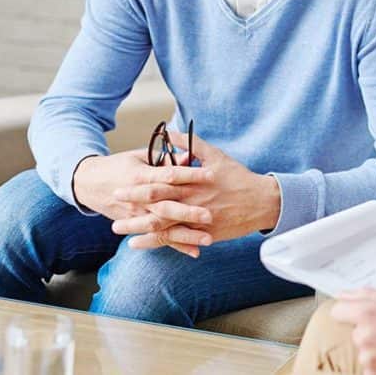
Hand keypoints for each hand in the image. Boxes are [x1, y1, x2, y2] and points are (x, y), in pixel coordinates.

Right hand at [72, 150, 214, 250]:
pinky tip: (194, 251)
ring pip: (164, 227)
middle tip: (210, 215)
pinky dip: (177, 246)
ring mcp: (138, 215)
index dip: (190, 174)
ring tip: (208, 239)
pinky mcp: (137, 226)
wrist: (90, 183)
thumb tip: (189, 156)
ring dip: (186, 234)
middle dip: (189, 211)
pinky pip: (159, 238)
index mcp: (142, 175)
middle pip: (167, 205)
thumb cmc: (119, 165)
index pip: (170, 175)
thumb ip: (165, 158)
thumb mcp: (140, 156)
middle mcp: (140, 198)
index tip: (211, 174)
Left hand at [111, 132, 280, 254]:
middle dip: (133, 208)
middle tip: (113, 208)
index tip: (119, 186)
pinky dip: (157, 242)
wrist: (261, 202)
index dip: (138, 186)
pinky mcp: (203, 233)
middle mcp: (192, 201)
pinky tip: (139, 244)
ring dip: (139, 228)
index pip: (160, 183)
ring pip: (163, 226)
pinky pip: (176, 239)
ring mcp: (197, 219)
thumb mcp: (216, 155)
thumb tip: (171, 131)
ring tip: (119, 229)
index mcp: (193, 181)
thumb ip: (191, 144)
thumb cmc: (237, 177)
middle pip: (156, 206)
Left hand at [330, 289, 375, 374]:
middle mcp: (363, 335)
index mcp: (366, 312)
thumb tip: (344, 294)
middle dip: (369, 331)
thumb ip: (366, 295)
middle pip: (354, 332)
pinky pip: (370, 367)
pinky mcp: (374, 373)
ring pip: (364, 350)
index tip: (357, 316)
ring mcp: (368, 357)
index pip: (338, 311)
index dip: (349, 312)